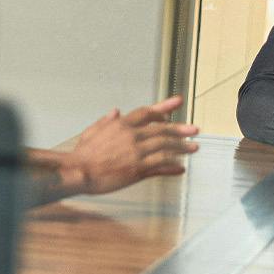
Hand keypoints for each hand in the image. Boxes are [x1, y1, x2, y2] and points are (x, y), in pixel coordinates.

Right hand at [68, 95, 200, 195]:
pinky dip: (172, 166)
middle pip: (162, 129)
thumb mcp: (92, 131)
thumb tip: (116, 111)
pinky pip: (160, 166)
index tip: (179, 102)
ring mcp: (136, 153)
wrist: (78, 171)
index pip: (148, 112)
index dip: (164, 107)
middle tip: (195, 129)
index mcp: (122, 125)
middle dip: (181, 129)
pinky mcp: (137, 170)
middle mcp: (132, 136)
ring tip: (193, 148)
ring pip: (165, 147)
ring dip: (181, 147)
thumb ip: (106, 121)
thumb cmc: (82, 154)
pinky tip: (181, 167)